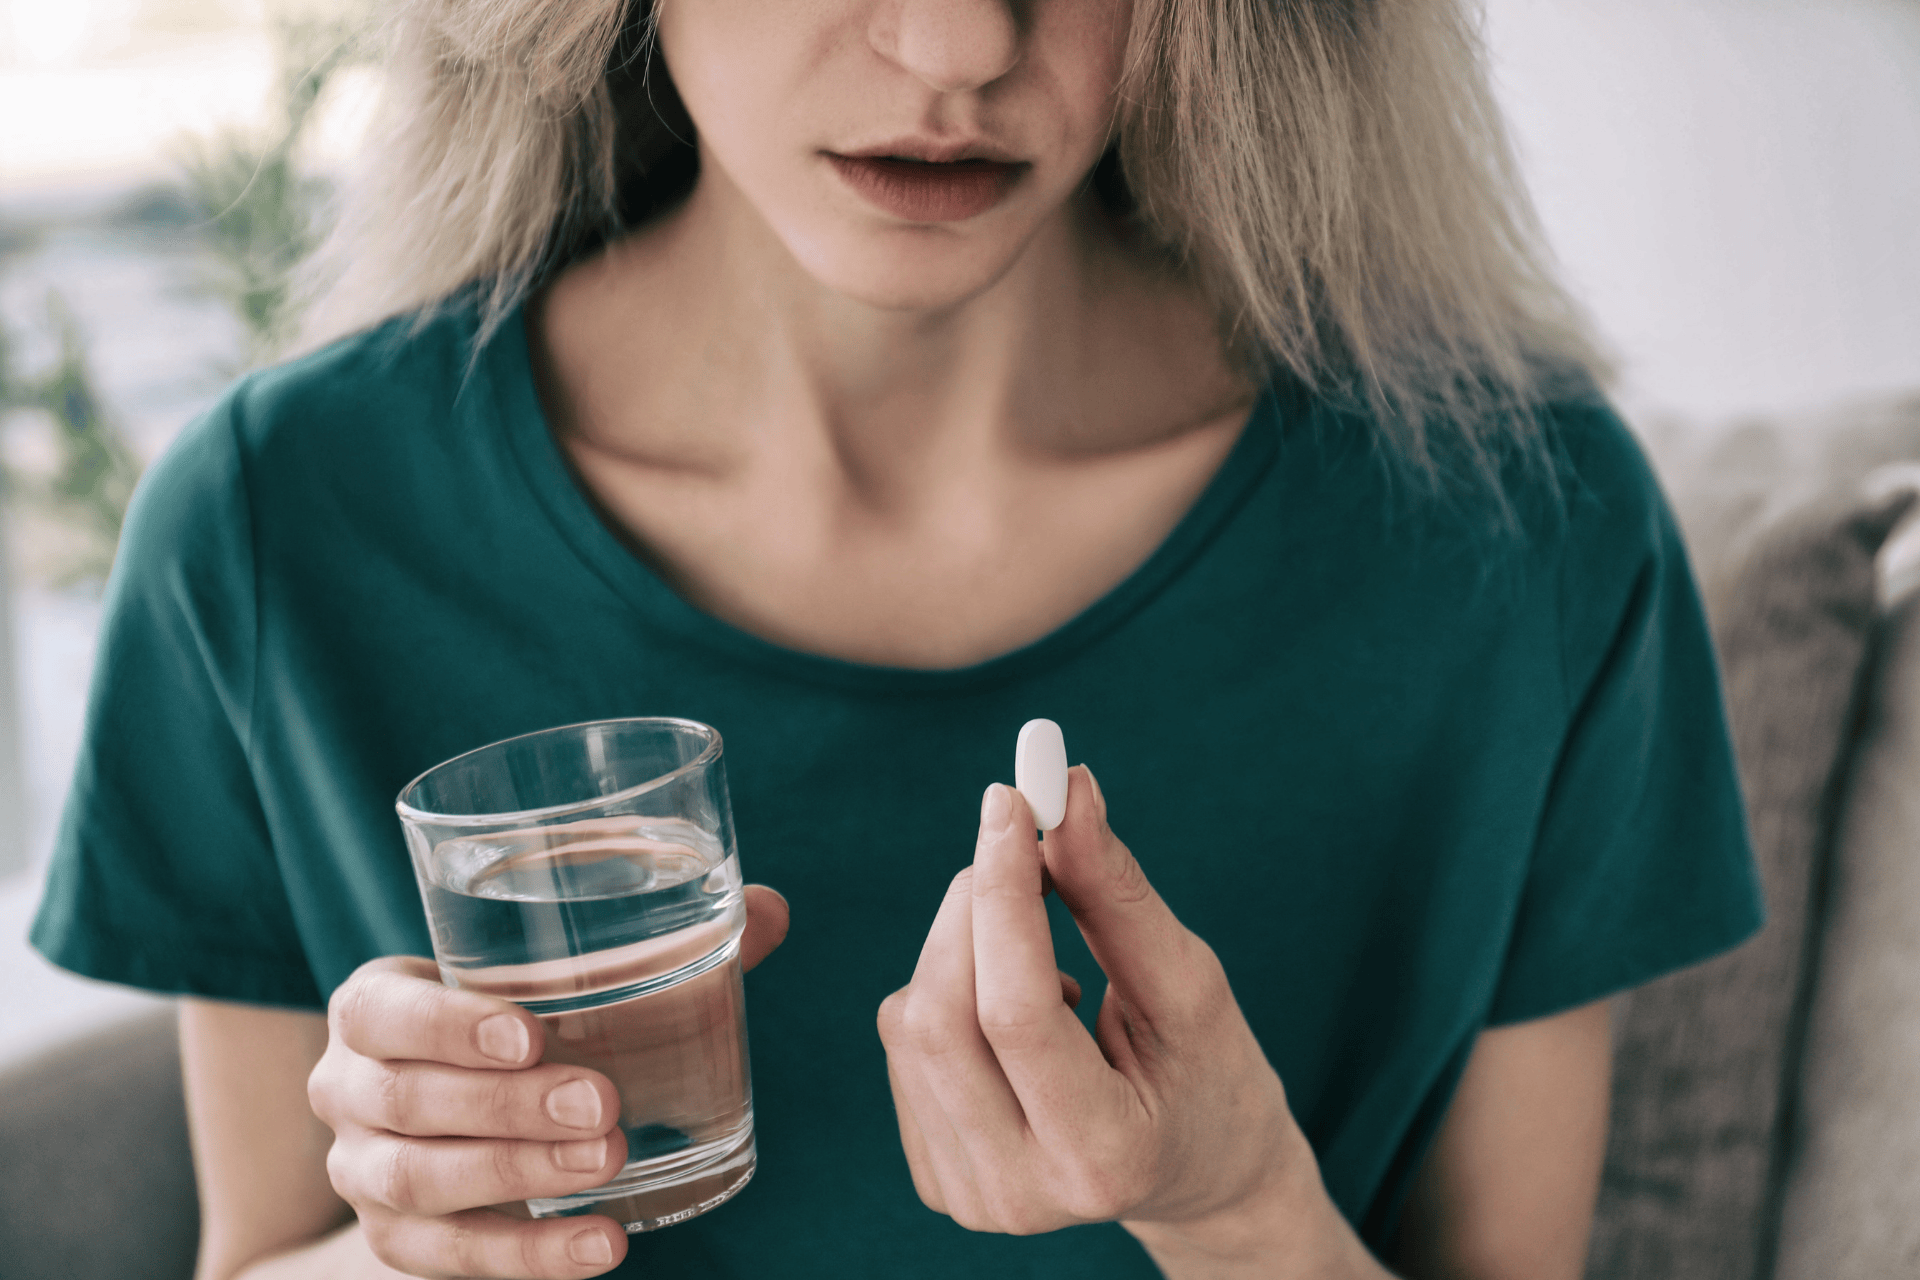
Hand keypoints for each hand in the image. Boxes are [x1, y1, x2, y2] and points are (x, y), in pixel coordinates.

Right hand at [307, 884, 789, 1278]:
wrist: (447, 1120)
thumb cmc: (515, 1025)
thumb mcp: (558, 981)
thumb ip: (658, 944)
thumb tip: (771, 909)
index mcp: (372, 1006)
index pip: (382, 1010)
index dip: (446, 1023)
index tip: (532, 1031)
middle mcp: (346, 1089)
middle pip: (406, 1103)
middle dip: (507, 1107)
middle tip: (604, 1103)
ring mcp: (363, 1173)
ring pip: (421, 1184)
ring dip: (518, 1177)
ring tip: (609, 1164)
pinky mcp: (395, 1243)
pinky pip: (451, 1259)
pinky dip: (530, 1258)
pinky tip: (603, 1247)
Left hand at [876, 768, 1317, 1254]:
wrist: (1199, 1176)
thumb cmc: (1212, 1075)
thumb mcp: (1189, 986)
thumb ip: (1116, 895)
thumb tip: (1067, 788)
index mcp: (1101, 1156)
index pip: (1015, 1012)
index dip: (1005, 895)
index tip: (1011, 800)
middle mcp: (1020, 1194)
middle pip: (942, 1016)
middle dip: (973, 905)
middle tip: (1020, 842)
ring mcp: (969, 1195)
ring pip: (911, 1024)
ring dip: (961, 944)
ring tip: (1043, 957)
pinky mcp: (938, 1178)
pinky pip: (904, 1046)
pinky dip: (949, 990)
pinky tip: (1013, 1015)